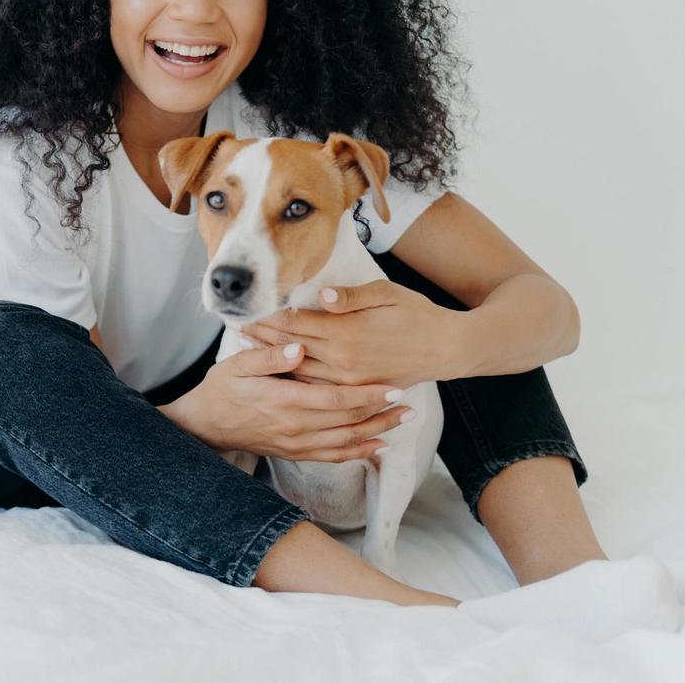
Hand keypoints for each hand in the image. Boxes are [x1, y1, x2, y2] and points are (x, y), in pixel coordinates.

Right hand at [162, 341, 412, 463]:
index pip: (336, 399)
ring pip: (347, 441)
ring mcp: (296, 444)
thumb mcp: (238, 364)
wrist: (205, 425)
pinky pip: (333, 456)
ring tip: (403, 422)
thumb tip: (299, 348)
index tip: (393, 386)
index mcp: (284, 400)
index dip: (368, 395)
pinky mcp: (295, 453)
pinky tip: (379, 447)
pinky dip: (359, 453)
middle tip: (410, 402)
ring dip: (377, 432)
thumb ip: (269, 356)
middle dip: (382, 412)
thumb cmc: (222, 389)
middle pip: (349, 421)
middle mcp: (295, 427)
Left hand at [239, 281, 465, 388]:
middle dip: (263, 337)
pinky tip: (281, 370)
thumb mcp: (386, 294)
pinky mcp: (357, 389)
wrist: (448, 348)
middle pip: (291, 348)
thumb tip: (321, 296)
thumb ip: (350, 297)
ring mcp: (349, 379)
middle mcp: (343, 360)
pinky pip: (319, 386)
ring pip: (300, 370)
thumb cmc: (417, 314)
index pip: (295, 325)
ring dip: (273, 358)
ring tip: (249, 348)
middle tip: (237, 328)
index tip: (246, 312)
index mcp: (346, 333)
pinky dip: (296, 377)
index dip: (268, 318)